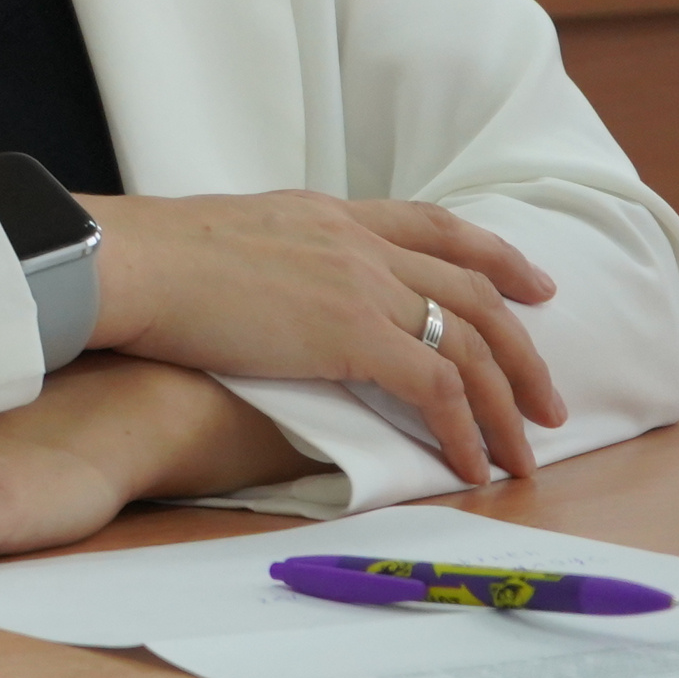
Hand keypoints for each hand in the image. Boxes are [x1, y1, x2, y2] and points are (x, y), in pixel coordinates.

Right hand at [80, 191, 565, 485]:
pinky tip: (471, 464)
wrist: (131, 261)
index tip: (533, 283)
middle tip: (548, 400)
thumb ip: (275, 255)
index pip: (433, 226)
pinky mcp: (353, 335)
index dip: (494, 255)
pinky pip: (436, 388)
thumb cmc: (150, 257)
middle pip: (473, 291)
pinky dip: (464, 430)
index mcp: (329, 213)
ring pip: (470, 344)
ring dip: (506, 404)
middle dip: (522, 349)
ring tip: (522, 452)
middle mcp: (360, 243)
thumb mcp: (230, 235)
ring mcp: (362, 285)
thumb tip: (271, 289)